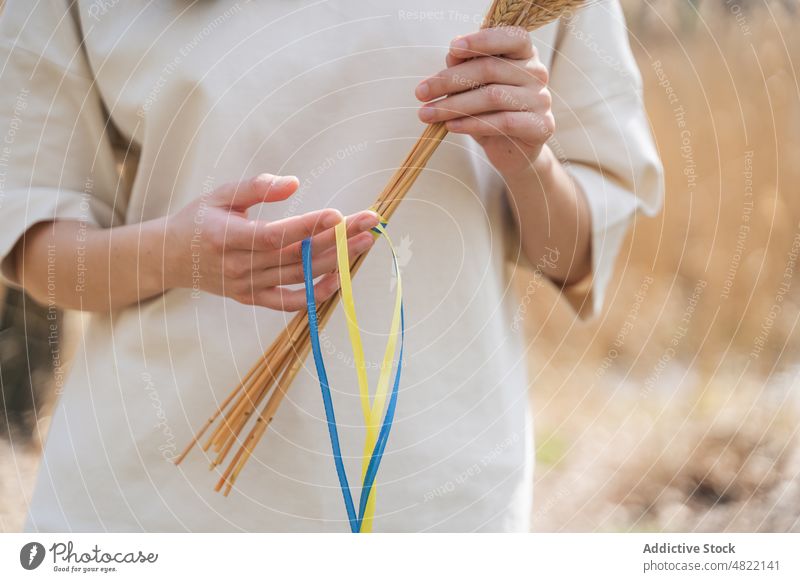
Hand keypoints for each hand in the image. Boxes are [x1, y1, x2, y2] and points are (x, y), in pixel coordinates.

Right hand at [164, 173, 377, 310]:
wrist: (171, 257)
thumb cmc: (199, 220)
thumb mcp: (220, 195)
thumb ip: (256, 188)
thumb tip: (293, 183)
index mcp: (227, 237)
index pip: (275, 236)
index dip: (307, 227)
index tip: (338, 214)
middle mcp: (238, 266)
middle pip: (295, 255)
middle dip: (336, 239)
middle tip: (369, 224)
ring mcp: (246, 286)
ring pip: (298, 276)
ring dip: (335, 261)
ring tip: (363, 244)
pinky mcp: (252, 298)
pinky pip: (288, 302)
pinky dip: (314, 294)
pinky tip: (340, 279)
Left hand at [415, 26, 553, 177]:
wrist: (512, 152)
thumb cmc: (490, 113)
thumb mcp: (473, 88)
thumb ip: (464, 68)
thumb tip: (452, 55)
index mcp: (524, 54)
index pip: (510, 37)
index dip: (481, 41)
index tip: (452, 49)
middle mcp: (537, 72)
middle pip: (490, 69)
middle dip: (449, 81)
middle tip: (420, 93)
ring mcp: (542, 99)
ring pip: (493, 96)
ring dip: (454, 105)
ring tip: (428, 114)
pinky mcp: (542, 126)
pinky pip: (503, 122)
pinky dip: (472, 124)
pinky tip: (450, 126)